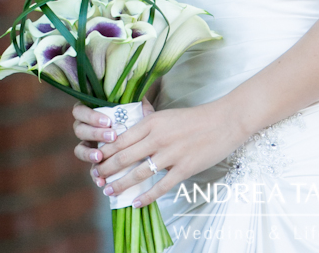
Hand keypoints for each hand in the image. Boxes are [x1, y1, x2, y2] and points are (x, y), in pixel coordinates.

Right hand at [72, 97, 155, 183]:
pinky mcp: (94, 162)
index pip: (80, 111)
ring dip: (89, 154)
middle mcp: (85, 128)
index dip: (91, 116)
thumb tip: (147, 112)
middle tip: (112, 137)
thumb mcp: (137, 110)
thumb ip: (140, 107)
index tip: (109, 122)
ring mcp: (87, 146)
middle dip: (95, 133)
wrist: (139, 137)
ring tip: (99, 157)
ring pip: (79, 150)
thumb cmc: (134, 117)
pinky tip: (101, 180)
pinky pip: (90, 169)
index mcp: (89, 111)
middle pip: (79, 130)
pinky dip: (94, 176)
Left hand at [89, 101, 246, 208]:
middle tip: (97, 178)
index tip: (95, 160)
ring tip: (109, 191)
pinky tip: (137, 203)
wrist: (223, 122)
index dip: (105, 152)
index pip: (120, 139)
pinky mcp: (184, 169)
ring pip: (139, 174)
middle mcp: (158, 138)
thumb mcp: (167, 114)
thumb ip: (148, 120)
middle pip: (125, 157)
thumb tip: (130, 123)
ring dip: (121, 185)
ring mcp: (171, 154)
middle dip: (107, 170)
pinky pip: (161, 187)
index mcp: (152, 122)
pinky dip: (146, 197)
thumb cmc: (195, 118)